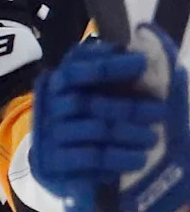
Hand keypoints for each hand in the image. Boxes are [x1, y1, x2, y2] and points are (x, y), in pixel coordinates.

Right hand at [31, 24, 188, 211]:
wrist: (53, 162)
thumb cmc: (80, 120)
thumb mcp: (90, 92)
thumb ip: (110, 75)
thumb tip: (145, 49)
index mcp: (58, 83)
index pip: (77, 68)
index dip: (108, 65)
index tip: (142, 63)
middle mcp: (51, 106)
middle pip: (89, 103)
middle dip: (129, 107)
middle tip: (160, 112)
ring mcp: (51, 134)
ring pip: (95, 130)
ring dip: (129, 134)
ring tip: (153, 139)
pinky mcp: (55, 162)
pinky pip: (91, 158)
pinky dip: (118, 158)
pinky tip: (138, 159)